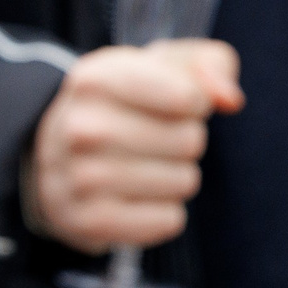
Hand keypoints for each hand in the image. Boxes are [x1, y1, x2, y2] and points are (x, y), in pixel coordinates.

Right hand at [26, 39, 243, 254]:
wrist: (57, 155)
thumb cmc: (125, 104)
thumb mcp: (161, 66)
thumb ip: (210, 64)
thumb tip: (230, 100)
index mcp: (95, 79)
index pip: (188, 97)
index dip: (197, 102)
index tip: (177, 103)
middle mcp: (80, 127)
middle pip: (190, 141)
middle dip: (187, 140)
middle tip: (155, 138)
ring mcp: (79, 178)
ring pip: (183, 182)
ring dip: (177, 176)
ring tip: (144, 166)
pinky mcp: (88, 223)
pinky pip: (169, 221)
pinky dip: (165, 212)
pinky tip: (138, 198)